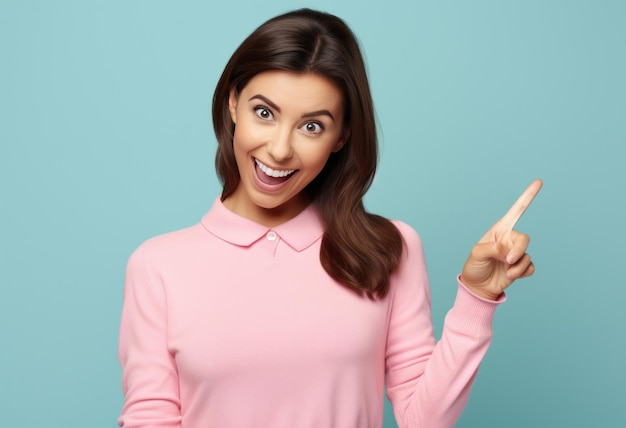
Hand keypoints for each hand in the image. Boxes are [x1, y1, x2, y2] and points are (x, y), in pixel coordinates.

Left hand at [460, 180, 542, 299]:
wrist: (477, 287)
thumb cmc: (474, 267)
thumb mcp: (477, 254)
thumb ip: (493, 248)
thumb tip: (509, 250)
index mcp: (499, 230)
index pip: (516, 210)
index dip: (528, 196)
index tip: (539, 182)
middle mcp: (510, 239)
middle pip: (524, 239)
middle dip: (518, 251)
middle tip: (508, 261)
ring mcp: (516, 252)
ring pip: (526, 256)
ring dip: (517, 267)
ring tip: (506, 272)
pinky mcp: (521, 266)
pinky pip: (530, 267)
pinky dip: (521, 273)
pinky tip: (511, 275)